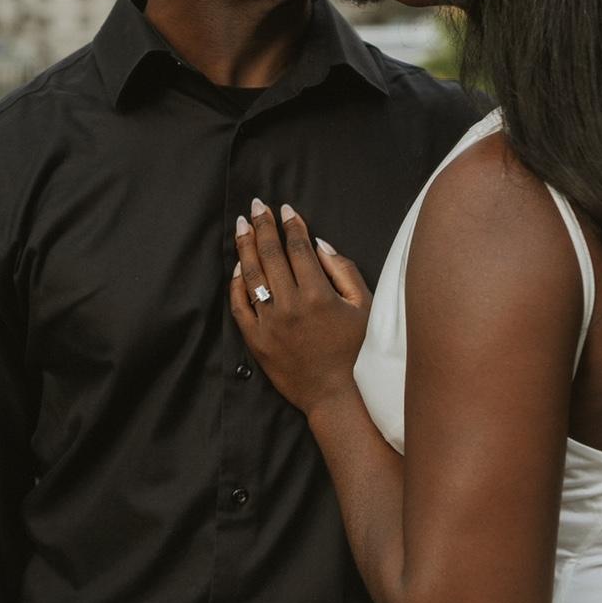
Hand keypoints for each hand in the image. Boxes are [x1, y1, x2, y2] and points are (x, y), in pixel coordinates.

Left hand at [229, 199, 371, 416]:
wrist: (337, 396)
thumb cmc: (357, 351)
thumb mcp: (364, 307)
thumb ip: (343, 270)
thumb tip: (320, 243)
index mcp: (318, 295)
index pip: (298, 248)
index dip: (291, 225)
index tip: (285, 208)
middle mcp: (290, 306)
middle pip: (270, 255)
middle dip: (263, 225)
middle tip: (256, 206)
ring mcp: (269, 323)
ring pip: (252, 276)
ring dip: (246, 247)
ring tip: (241, 225)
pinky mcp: (256, 340)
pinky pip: (239, 306)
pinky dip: (237, 284)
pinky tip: (239, 267)